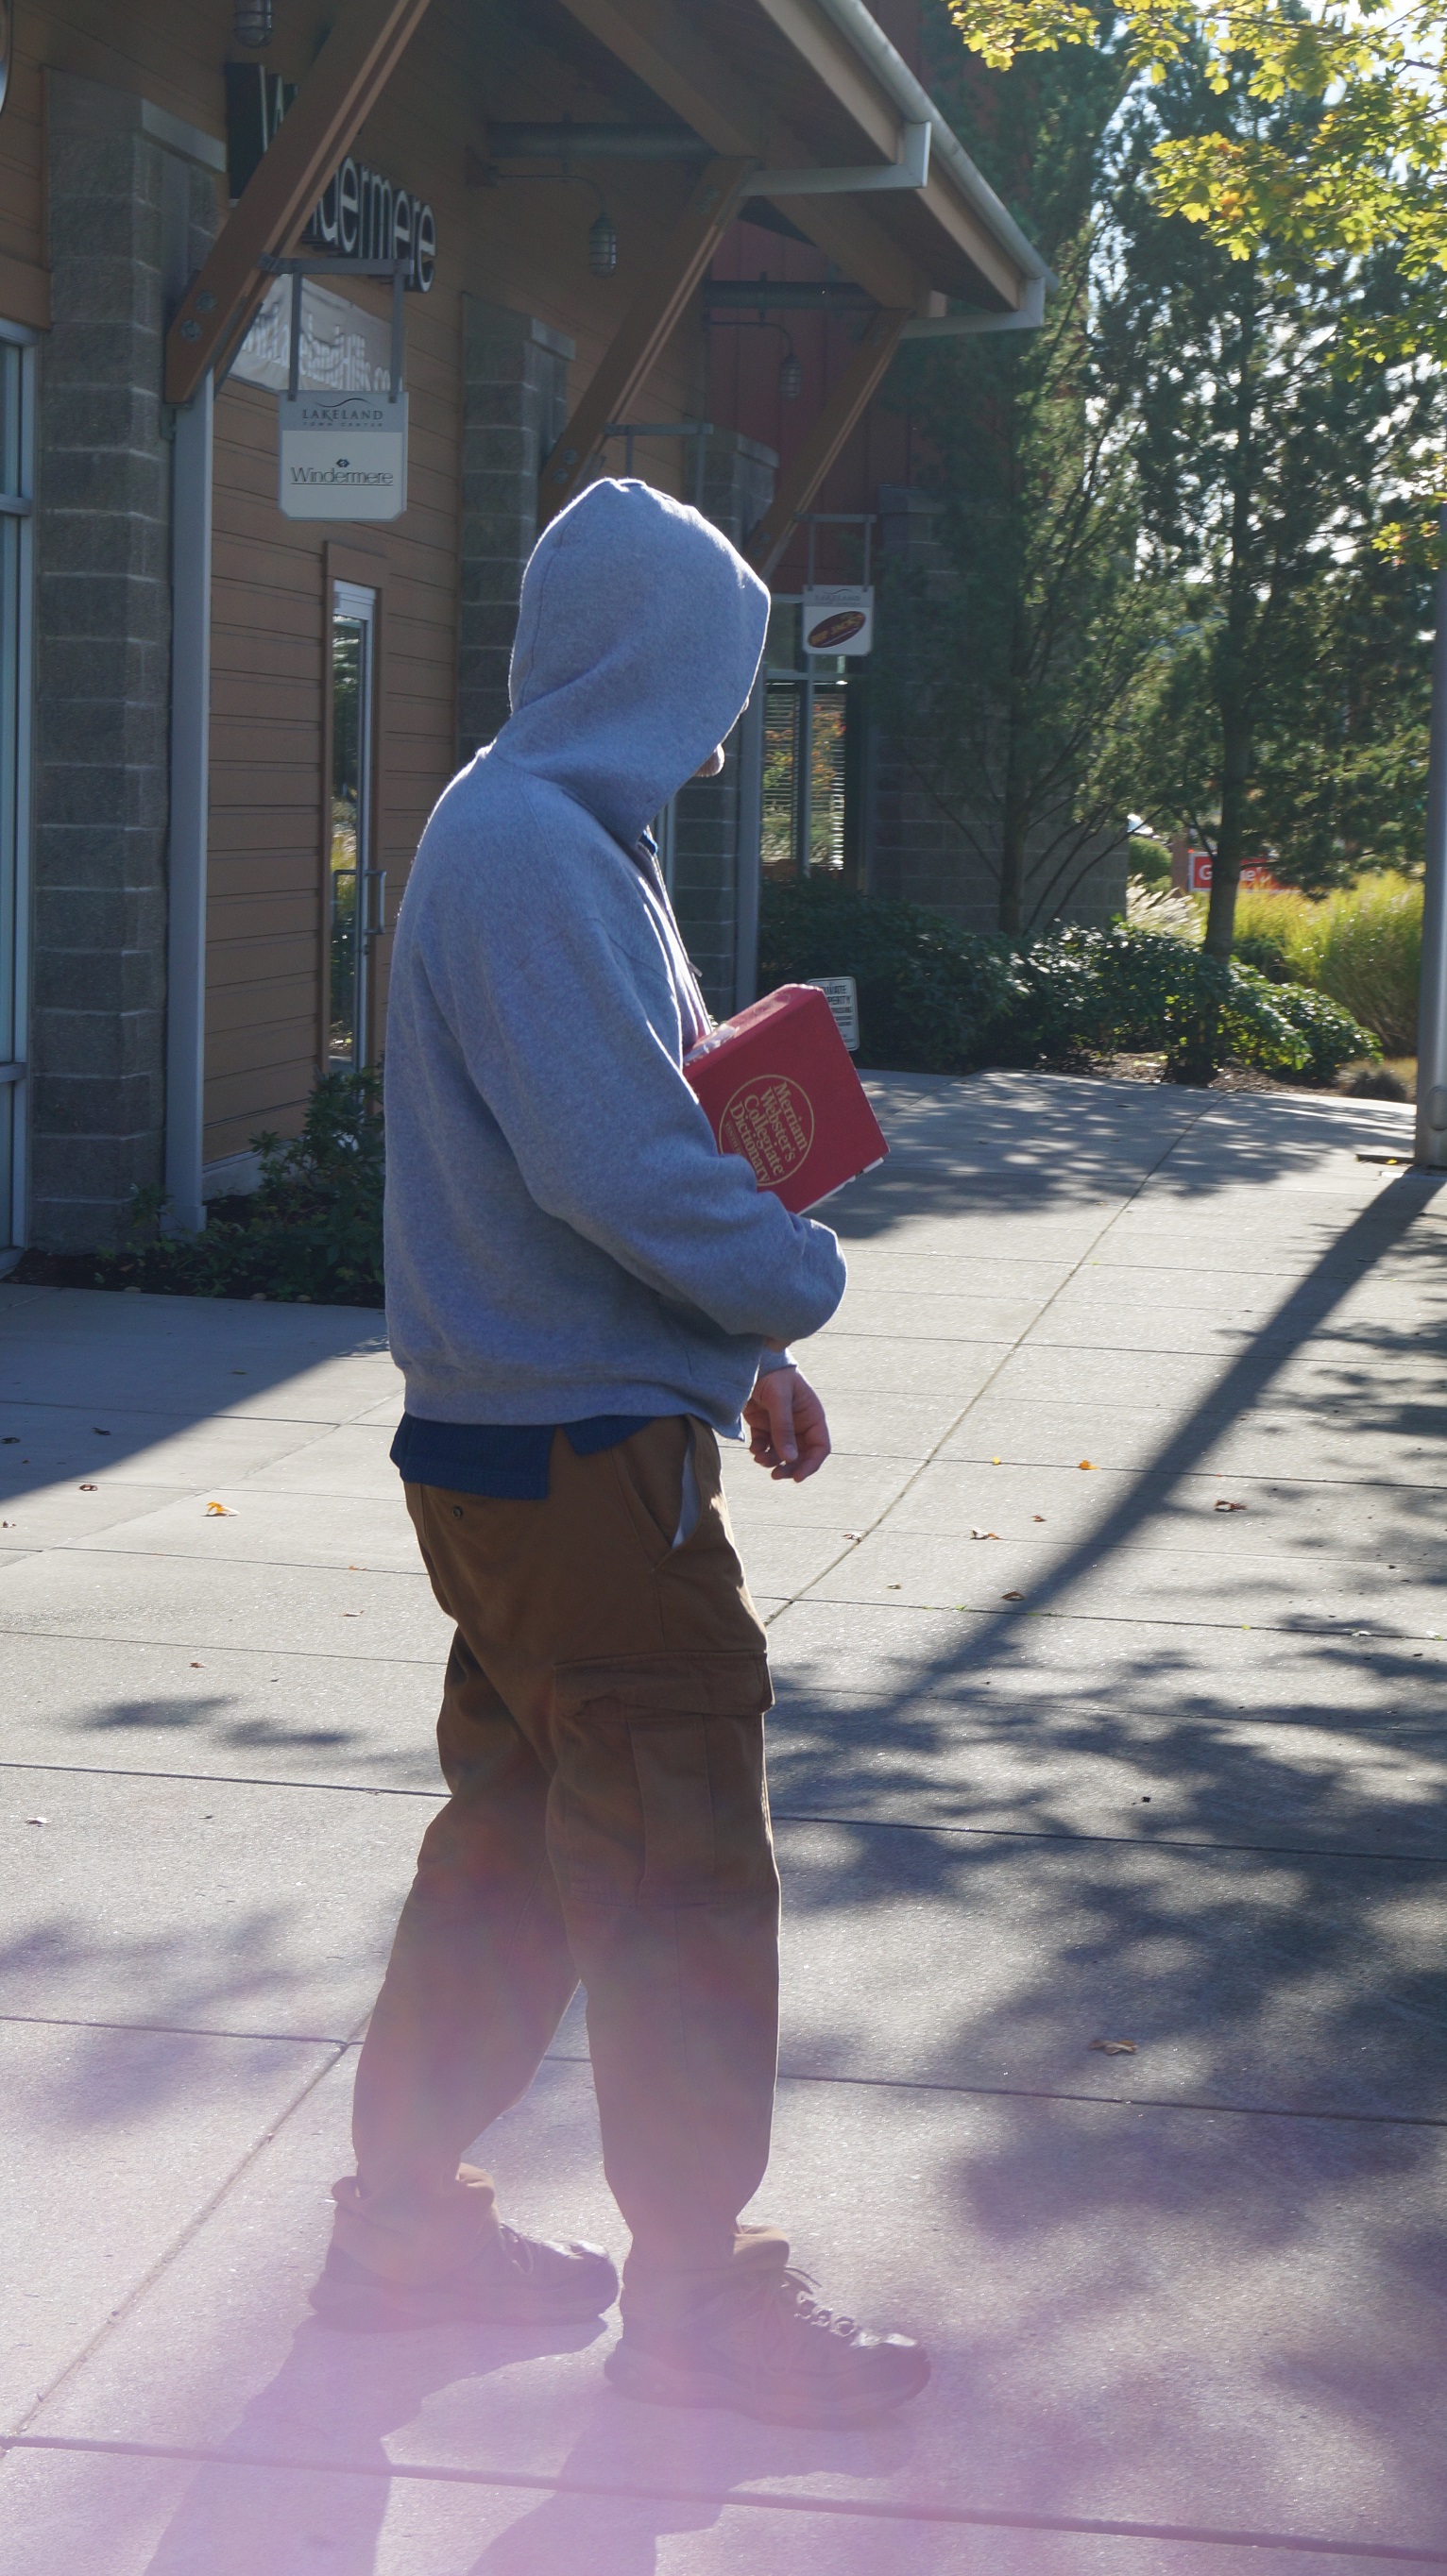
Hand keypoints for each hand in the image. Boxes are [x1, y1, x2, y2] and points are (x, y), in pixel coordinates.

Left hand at [743, 1365, 830, 1481]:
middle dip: (789, 1467)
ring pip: (782, 1454)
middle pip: (801, 1456)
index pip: (820, 1447)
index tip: (797, 1477)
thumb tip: (789, 1459)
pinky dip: (760, 1452)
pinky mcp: (763, 1426)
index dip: (811, 1464)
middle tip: (775, 1475)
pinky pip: (765, 1447)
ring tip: (758, 1458)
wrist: (749, 1361)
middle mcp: (799, 1423)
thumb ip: (783, 1428)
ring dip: (771, 1461)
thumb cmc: (771, 1373)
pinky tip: (753, 1449)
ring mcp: (781, 1426)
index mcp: (811, 1415)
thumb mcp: (779, 1399)